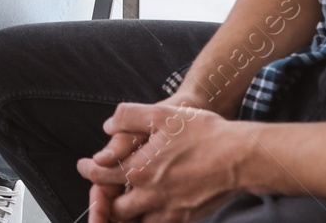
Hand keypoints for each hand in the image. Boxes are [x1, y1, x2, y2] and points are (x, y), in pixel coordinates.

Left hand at [82, 91, 204, 222]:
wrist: (240, 158)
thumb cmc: (203, 133)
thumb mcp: (161, 114)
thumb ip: (129, 117)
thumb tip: (109, 126)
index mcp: (140, 170)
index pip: (101, 176)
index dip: (88, 170)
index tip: (85, 165)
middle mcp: (151, 195)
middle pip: (115, 210)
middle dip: (103, 202)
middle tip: (100, 193)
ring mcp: (170, 210)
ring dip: (125, 218)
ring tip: (120, 209)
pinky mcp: (187, 218)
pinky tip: (150, 214)